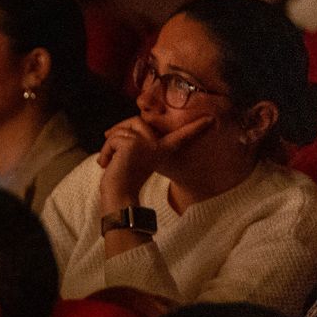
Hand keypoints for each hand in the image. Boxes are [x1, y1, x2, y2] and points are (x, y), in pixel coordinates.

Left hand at [97, 114, 212, 210]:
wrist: (119, 196)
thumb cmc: (122, 180)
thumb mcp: (133, 158)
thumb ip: (133, 143)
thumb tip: (109, 130)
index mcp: (162, 150)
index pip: (180, 136)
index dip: (195, 128)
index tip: (211, 120)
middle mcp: (158, 145)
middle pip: (135, 121)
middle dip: (116, 134)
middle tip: (111, 154)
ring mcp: (146, 143)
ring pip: (120, 131)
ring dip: (108, 148)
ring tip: (111, 163)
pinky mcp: (133, 144)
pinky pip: (113, 139)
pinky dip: (105, 152)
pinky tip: (108, 164)